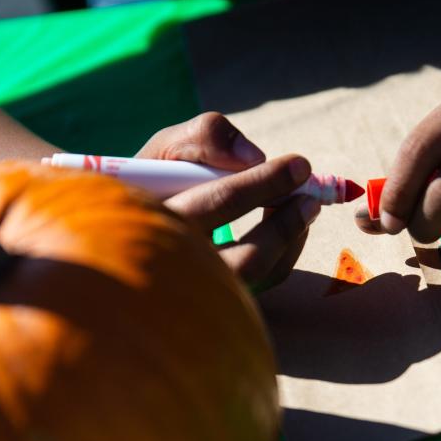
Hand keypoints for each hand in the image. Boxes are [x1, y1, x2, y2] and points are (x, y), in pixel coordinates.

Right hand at [141, 112, 319, 290]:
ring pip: (253, 280)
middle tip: (310, 196)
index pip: (220, 204)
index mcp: (153, 222)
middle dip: (284, 221)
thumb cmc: (149, 185)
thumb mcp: (166, 150)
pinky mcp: (211, 303)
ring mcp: (191, 295)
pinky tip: (288, 229)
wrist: (130, 237)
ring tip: (305, 208)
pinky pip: (255, 287)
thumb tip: (254, 157)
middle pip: (245, 258)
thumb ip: (206, 137)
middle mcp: (172, 269)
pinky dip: (279, 257)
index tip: (299, 165)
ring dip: (287, 241)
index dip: (266, 183)